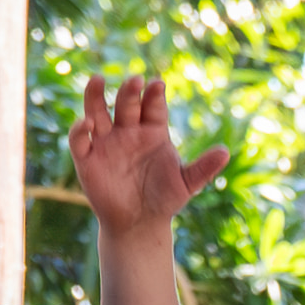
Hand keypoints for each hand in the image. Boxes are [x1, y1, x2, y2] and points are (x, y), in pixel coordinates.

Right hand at [70, 73, 227, 236]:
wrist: (140, 223)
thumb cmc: (165, 199)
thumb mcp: (187, 184)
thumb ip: (203, 168)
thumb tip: (225, 152)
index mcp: (153, 130)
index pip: (153, 106)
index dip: (154, 95)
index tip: (157, 84)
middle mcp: (128, 130)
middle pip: (126, 104)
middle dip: (130, 91)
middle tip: (135, 80)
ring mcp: (106, 142)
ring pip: (97, 112)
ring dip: (95, 96)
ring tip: (98, 80)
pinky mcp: (87, 158)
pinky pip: (79, 140)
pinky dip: (79, 130)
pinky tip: (86, 124)